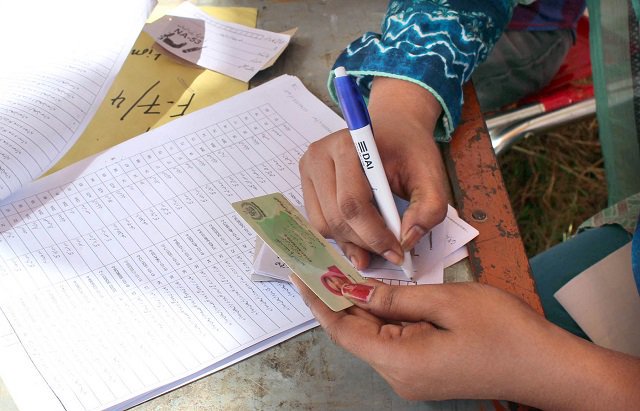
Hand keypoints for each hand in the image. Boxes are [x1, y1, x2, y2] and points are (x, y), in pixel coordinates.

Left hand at [291, 276, 639, 408]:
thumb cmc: (504, 331)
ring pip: (372, 336)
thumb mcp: (447, 302)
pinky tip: (378, 292)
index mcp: (399, 360)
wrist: (548, 367)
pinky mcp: (425, 371)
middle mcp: (398, 376)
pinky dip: (380, 316)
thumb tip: (357, 288)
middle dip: (337, 298)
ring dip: (359, 305)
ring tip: (343, 270)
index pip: (343, 329)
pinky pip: (392, 341)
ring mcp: (412, 377)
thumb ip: (397, 297)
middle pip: (355, 334)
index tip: (301, 273)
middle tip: (320, 262)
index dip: (319, 300)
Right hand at [299, 77, 447, 268]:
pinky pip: (320, 223)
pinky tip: (364, 232)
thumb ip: (429, 207)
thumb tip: (406, 241)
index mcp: (347, 145)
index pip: (353, 203)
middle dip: (365, 243)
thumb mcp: (431, 174)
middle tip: (391, 253)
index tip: (398, 252)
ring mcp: (308, 170)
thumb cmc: (409, 149)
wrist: (392, 127)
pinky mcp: (306, 184)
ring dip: (353, 242)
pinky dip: (343, 235)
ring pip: (324, 225)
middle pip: (336, 218)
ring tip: (379, 241)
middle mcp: (319, 155)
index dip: (374, 235)